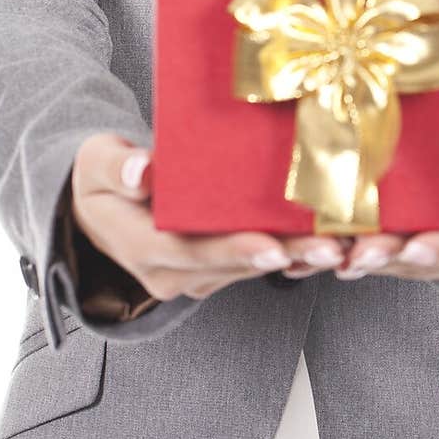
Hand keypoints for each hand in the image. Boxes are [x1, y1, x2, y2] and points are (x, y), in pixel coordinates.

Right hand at [70, 132, 352, 299]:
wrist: (96, 205)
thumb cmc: (102, 175)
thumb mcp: (95, 161)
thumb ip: (116, 166)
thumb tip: (143, 171)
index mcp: (140, 246)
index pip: (190, 251)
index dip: (233, 250)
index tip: (273, 245)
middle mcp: (169, 273)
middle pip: (232, 265)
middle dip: (284, 256)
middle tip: (331, 248)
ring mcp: (193, 277)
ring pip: (250, 268)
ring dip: (296, 258)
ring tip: (342, 244)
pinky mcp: (212, 270)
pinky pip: (252, 263)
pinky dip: (289, 252)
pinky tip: (329, 240)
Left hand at [331, 35, 438, 286]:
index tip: (414, 246)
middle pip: (437, 263)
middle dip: (394, 260)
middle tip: (356, 254)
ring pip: (406, 266)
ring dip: (368, 260)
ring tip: (328, 252)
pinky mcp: (421, 243)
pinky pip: (388, 258)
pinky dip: (353, 254)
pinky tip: (313, 256)